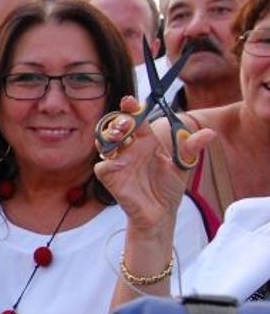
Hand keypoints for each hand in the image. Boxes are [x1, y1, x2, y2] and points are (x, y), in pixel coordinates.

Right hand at [94, 105, 214, 234]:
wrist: (162, 213)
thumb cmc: (168, 188)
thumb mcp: (183, 165)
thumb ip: (191, 147)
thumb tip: (210, 133)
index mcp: (145, 142)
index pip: (135, 120)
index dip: (131, 109)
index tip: (130, 101)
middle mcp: (130, 150)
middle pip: (115, 128)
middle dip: (117, 121)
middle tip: (126, 122)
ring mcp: (119, 164)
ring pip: (104, 144)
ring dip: (108, 137)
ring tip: (119, 136)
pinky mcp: (112, 179)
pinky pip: (103, 168)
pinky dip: (107, 163)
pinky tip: (118, 162)